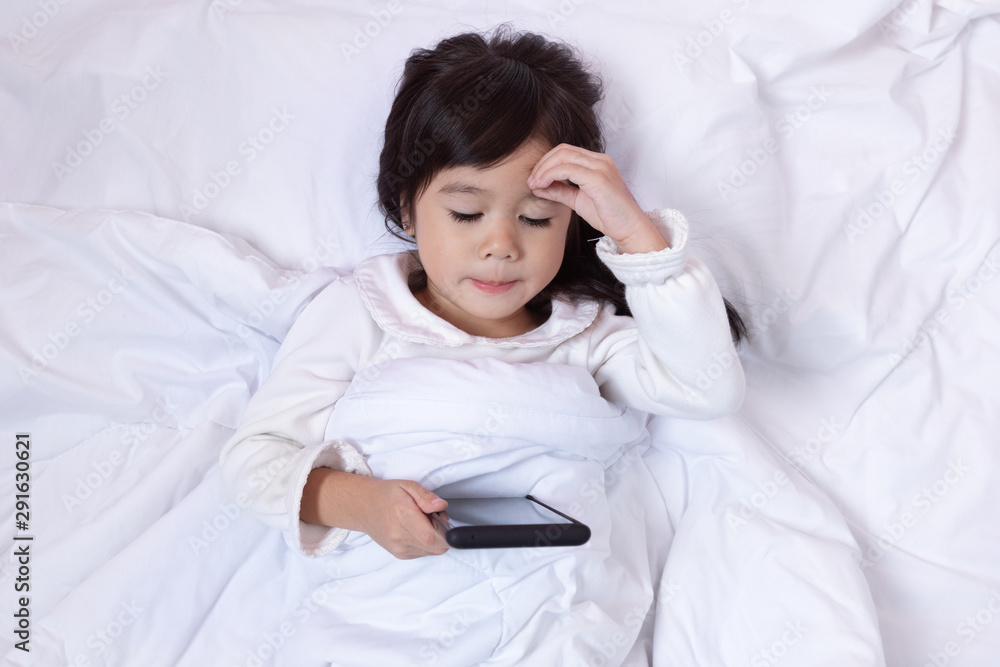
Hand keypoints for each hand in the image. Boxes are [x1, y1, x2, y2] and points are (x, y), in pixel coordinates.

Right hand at [354, 477, 449, 559]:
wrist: (364, 507)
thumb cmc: (386, 495)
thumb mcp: (408, 486)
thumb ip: (426, 497)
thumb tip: (441, 506)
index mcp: (402, 516)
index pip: (432, 536)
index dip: (446, 532)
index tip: (445, 521)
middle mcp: (399, 536)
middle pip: (435, 546)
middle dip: (443, 534)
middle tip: (435, 518)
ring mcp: (398, 548)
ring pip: (432, 551)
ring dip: (435, 539)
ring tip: (424, 523)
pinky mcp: (400, 555)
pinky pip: (424, 553)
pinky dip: (427, 543)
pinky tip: (418, 530)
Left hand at [527, 144, 668, 253]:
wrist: (630, 229)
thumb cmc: (608, 216)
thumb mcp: (577, 201)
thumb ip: (560, 191)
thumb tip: (537, 186)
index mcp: (597, 163)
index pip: (566, 152)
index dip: (546, 162)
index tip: (534, 179)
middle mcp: (600, 160)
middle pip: (562, 150)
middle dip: (542, 163)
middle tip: (530, 181)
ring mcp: (600, 167)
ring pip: (563, 156)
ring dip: (544, 169)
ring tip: (533, 184)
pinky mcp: (598, 178)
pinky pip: (567, 169)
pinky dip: (551, 175)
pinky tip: (542, 186)